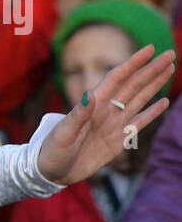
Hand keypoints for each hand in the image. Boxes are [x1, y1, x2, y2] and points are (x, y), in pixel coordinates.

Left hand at [36, 44, 175, 184]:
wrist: (53, 173)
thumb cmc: (52, 151)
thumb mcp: (63, 134)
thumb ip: (78, 116)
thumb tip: (90, 96)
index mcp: (92, 105)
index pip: (117, 78)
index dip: (133, 63)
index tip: (150, 49)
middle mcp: (105, 111)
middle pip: (133, 85)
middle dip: (151, 70)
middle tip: (170, 55)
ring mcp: (113, 124)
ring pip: (139, 99)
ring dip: (154, 85)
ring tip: (170, 69)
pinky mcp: (118, 139)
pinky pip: (139, 122)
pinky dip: (152, 113)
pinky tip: (163, 102)